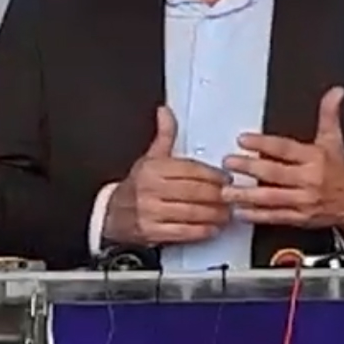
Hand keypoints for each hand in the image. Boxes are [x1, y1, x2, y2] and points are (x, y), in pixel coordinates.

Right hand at [103, 107, 230, 245]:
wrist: (111, 214)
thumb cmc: (137, 185)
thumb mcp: (150, 158)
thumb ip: (165, 135)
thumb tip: (166, 111)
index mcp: (153, 168)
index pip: (190, 169)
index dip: (212, 175)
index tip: (227, 178)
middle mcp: (150, 189)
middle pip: (194, 191)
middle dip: (217, 195)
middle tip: (231, 197)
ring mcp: (150, 212)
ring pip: (191, 212)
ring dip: (213, 214)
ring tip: (226, 213)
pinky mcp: (151, 232)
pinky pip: (182, 232)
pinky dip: (200, 231)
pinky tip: (211, 229)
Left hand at [221, 87, 343, 228]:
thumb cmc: (341, 171)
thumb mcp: (334, 140)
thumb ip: (329, 114)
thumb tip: (335, 92)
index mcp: (315, 158)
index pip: (285, 148)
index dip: (263, 143)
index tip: (243, 139)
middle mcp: (308, 179)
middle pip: (274, 173)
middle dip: (249, 168)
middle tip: (229, 163)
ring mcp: (303, 200)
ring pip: (271, 197)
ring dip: (247, 195)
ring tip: (227, 192)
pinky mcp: (299, 217)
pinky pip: (275, 216)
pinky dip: (257, 215)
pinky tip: (241, 212)